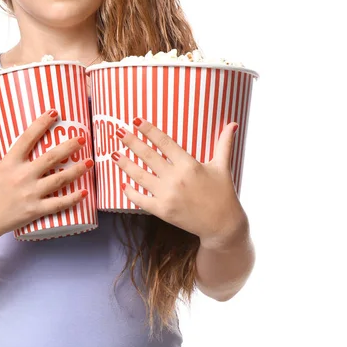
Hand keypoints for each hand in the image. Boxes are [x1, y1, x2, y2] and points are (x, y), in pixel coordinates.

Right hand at [0, 110, 91, 242]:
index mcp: (9, 163)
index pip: (27, 138)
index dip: (41, 124)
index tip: (54, 112)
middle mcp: (22, 176)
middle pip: (50, 158)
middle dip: (68, 147)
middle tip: (82, 137)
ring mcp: (30, 194)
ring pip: (58, 180)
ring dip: (76, 170)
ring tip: (90, 162)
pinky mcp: (34, 211)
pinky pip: (57, 204)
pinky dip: (72, 199)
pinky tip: (84, 192)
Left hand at [112, 118, 246, 248]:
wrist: (223, 226)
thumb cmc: (223, 193)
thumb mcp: (223, 166)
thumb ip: (224, 144)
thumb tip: (232, 123)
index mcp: (189, 164)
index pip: (164, 143)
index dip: (148, 130)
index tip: (135, 121)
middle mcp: (176, 178)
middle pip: (148, 156)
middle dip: (131, 142)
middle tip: (117, 132)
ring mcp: (168, 195)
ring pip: (140, 176)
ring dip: (125, 164)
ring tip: (113, 154)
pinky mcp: (163, 211)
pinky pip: (141, 200)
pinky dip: (130, 192)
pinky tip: (122, 183)